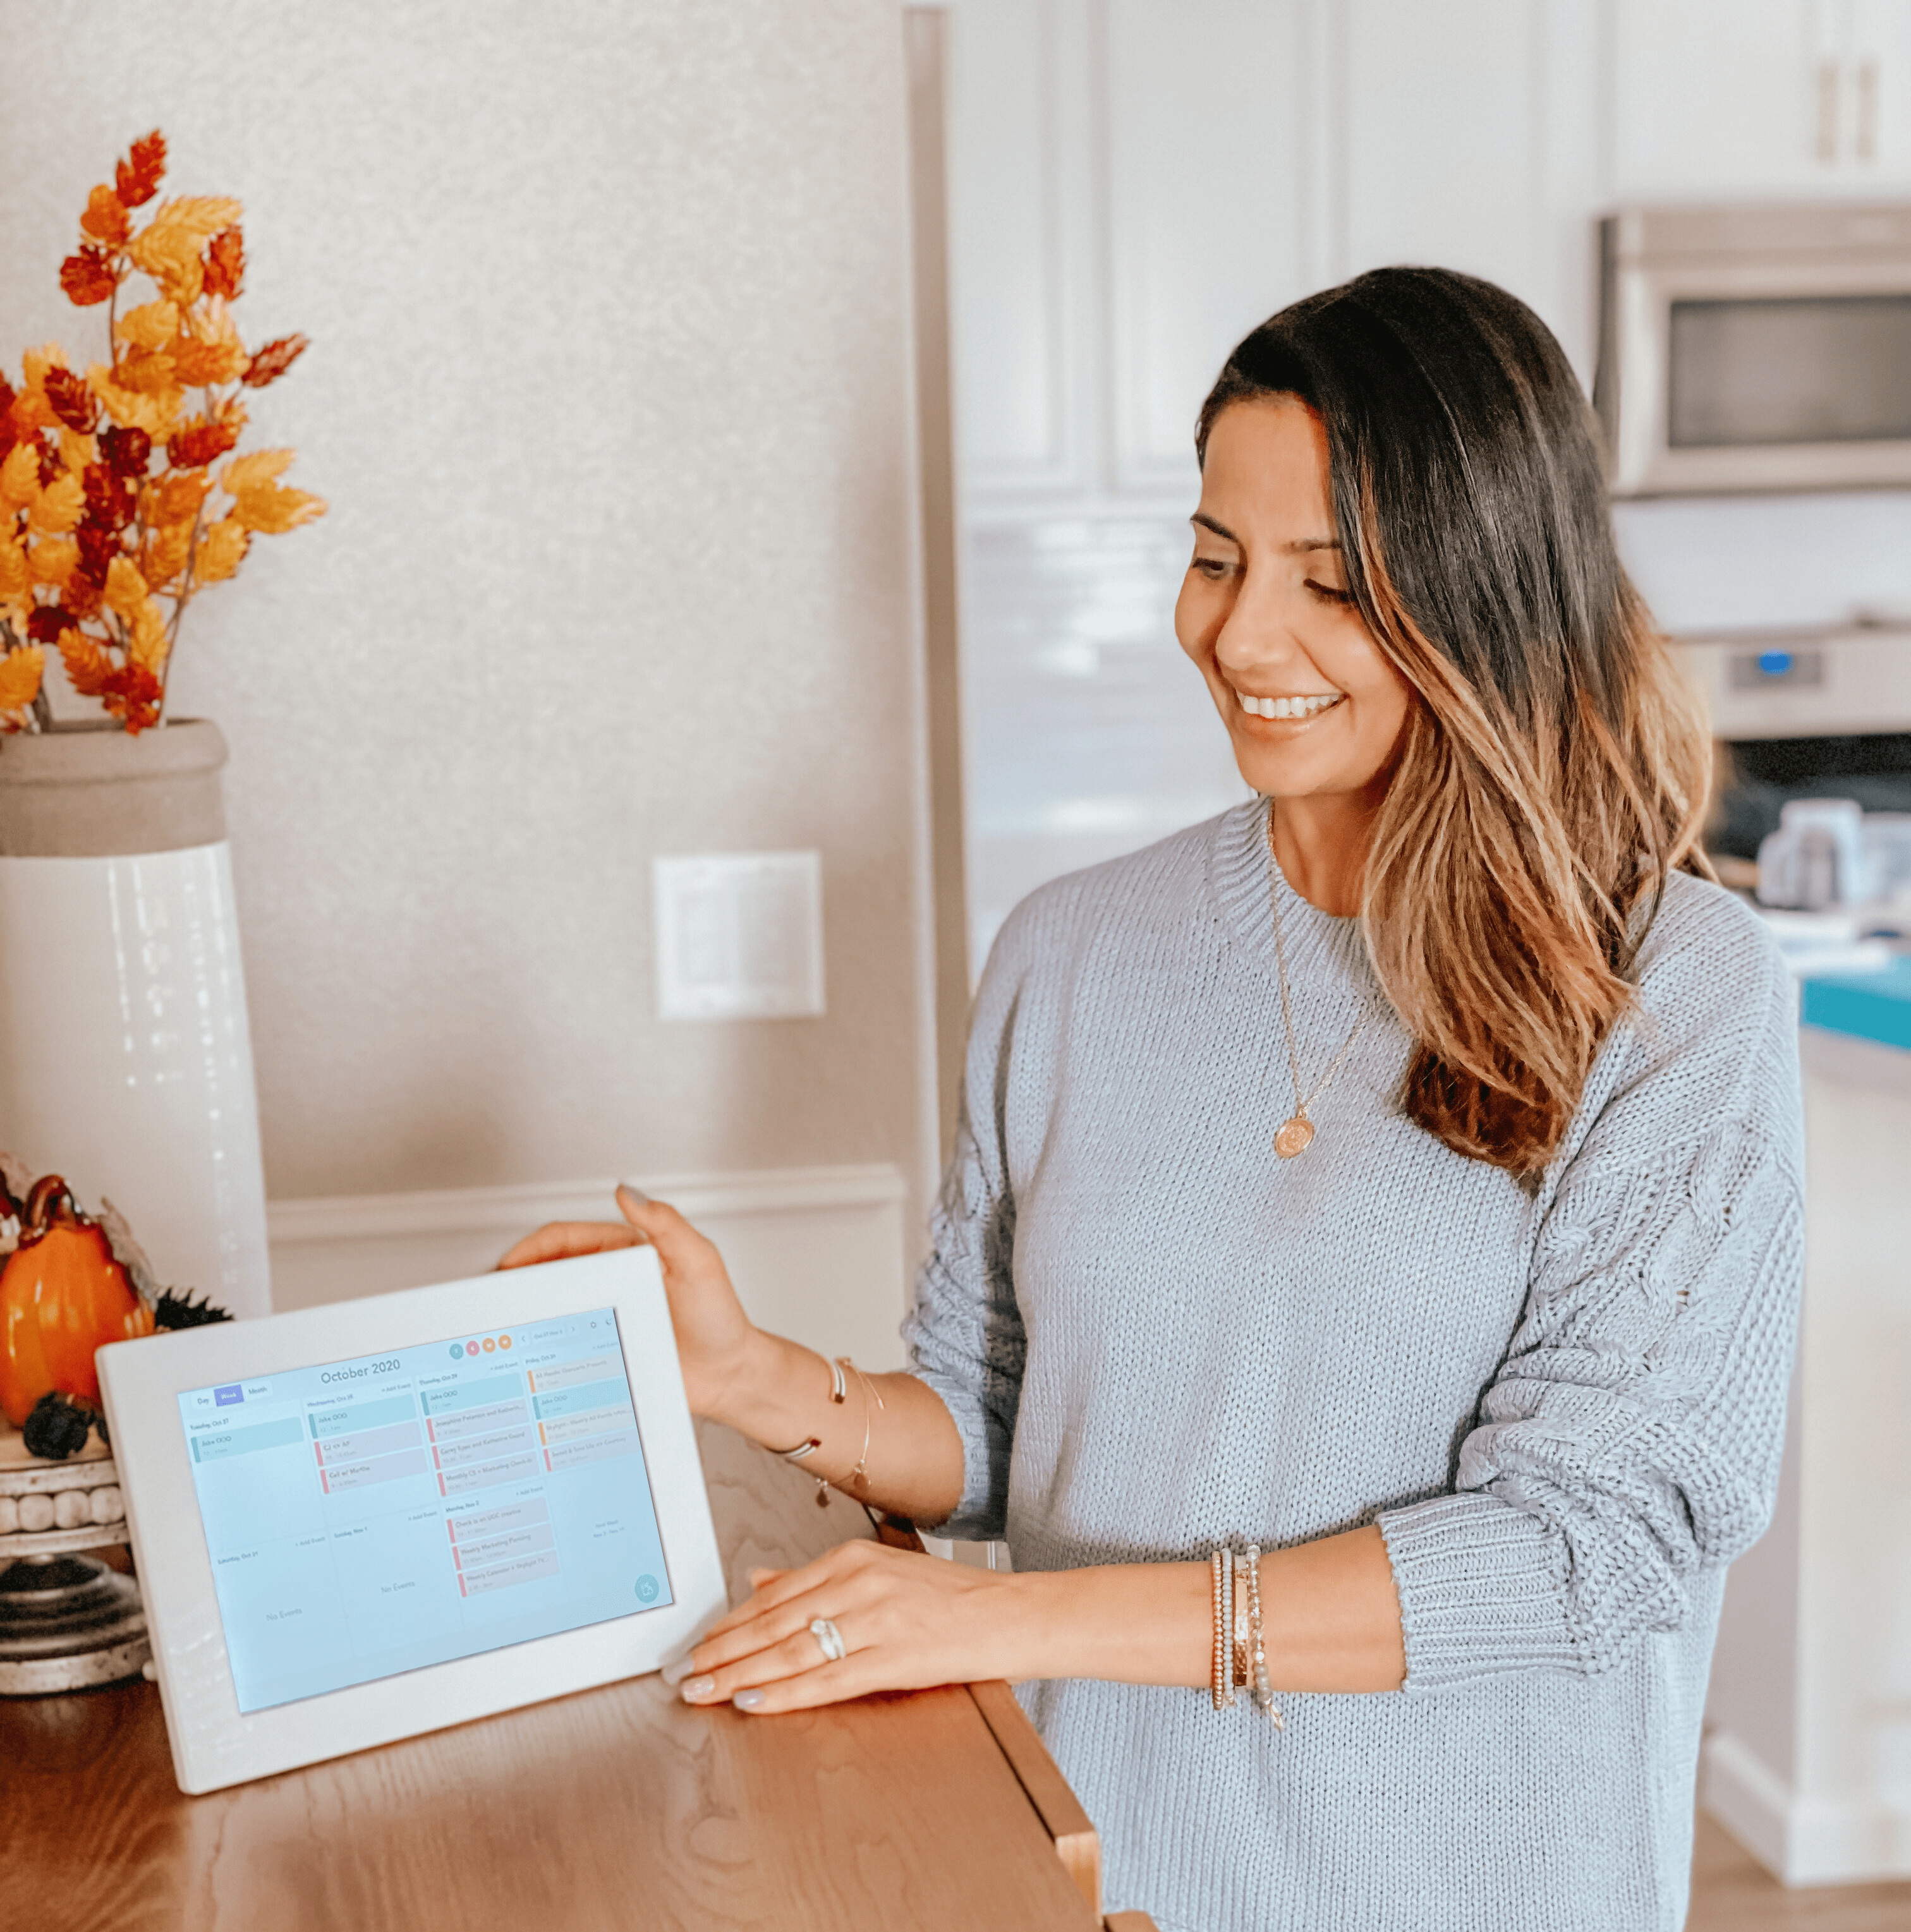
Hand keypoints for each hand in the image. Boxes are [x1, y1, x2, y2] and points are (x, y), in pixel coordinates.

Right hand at [497, 1187, 756, 1418]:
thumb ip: (666, 1226)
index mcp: (626, 1251)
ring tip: (501, 1323)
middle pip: (549, 1271)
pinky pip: (563, 1341)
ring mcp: (604, 1314)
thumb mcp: (699, 1264)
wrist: (730, 1377)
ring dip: (524, 1311)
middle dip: (515, 1278)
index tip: (508, 1264)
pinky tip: (527, 1353)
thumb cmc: (720, 1319)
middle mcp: (610, 1280)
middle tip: (491, 1296)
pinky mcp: (602, 1347)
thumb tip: (628, 1193)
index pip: (566, 1239)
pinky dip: (541, 1342)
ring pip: (551, 1305)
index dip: (532, 1248)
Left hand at [666, 1540, 1031, 1712]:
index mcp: (852, 1559)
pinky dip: (787, 1692)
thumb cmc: (949, 1597)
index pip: (774, 1595)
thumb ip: (815, 1579)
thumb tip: (758, 1582)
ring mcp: (877, 1619)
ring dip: (742, 1673)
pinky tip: (755, 1700)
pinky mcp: (895, 1657)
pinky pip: (829, 1679)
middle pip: (775, 1622)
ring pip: (793, 1650)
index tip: (699, 1643)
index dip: (731, 1623)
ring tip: (706, 1690)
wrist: (1011, 1613)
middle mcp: (859, 1582)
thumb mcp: (879, 1572)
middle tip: (687, 1672)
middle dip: (724, 1651)